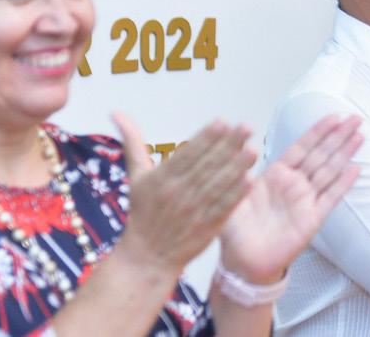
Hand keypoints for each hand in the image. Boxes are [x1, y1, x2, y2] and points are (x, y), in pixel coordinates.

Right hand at [112, 113, 255, 275]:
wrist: (146, 257)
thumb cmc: (143, 212)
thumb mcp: (136, 176)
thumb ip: (133, 142)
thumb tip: (117, 112)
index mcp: (161, 179)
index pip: (187, 154)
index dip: (205, 138)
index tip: (222, 122)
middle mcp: (178, 193)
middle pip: (206, 166)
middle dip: (228, 146)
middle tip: (246, 127)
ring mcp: (193, 211)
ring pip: (217, 186)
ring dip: (236, 167)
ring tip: (253, 150)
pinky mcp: (206, 227)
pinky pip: (223, 208)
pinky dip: (236, 195)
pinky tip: (250, 179)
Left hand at [218, 115, 362, 283]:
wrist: (242, 262)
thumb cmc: (236, 229)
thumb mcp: (230, 195)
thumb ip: (237, 174)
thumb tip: (242, 151)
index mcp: (275, 174)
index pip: (301, 147)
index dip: (318, 132)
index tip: (333, 116)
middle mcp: (294, 184)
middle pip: (321, 154)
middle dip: (338, 136)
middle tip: (355, 118)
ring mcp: (305, 200)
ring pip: (329, 171)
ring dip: (345, 154)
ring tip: (360, 136)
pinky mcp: (312, 219)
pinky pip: (330, 198)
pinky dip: (343, 184)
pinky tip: (356, 169)